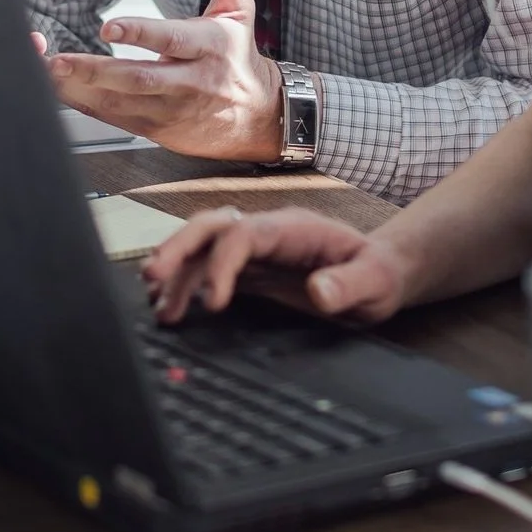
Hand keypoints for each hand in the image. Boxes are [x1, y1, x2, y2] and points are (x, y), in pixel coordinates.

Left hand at [47, 0, 282, 161]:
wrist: (256, 116)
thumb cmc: (238, 55)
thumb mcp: (238, 9)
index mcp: (210, 46)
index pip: (171, 39)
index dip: (139, 34)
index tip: (108, 28)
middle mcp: (192, 80)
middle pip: (139, 78)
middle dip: (95, 71)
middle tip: (58, 61)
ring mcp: (173, 109)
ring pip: (122, 103)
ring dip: (83, 91)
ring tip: (52, 74)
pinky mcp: (159, 129)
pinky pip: (118, 119)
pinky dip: (88, 107)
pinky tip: (64, 93)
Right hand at [142, 206, 406, 324]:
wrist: (380, 274)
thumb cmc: (378, 274)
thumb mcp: (375, 282)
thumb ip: (349, 286)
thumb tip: (319, 292)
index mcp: (294, 229)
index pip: (244, 233)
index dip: (223, 263)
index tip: (213, 303)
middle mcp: (268, 233)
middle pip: (212, 226)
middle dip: (179, 248)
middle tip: (152, 279)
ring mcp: (257, 251)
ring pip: (204, 246)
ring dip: (177, 271)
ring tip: (156, 305)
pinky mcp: (251, 272)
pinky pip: (209, 269)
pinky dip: (186, 284)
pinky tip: (169, 306)